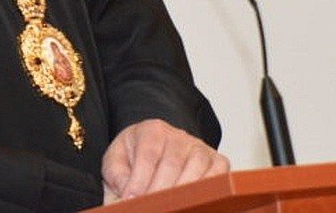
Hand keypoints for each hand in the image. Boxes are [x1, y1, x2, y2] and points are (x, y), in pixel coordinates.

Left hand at [101, 119, 228, 200]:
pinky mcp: (216, 160)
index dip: (140, 180)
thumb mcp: (117, 160)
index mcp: (151, 130)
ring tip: (171, 208)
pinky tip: (194, 202)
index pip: (148, 155)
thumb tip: (126, 196)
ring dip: (183, 193)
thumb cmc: (135, 155)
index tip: (132, 199)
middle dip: (160, 191)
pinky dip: (209, 190)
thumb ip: (117, 176)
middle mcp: (178, 136)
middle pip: (172, 164)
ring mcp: (199, 147)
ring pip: (196, 170)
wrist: (156, 147)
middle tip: (151, 207)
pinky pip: (218, 175)